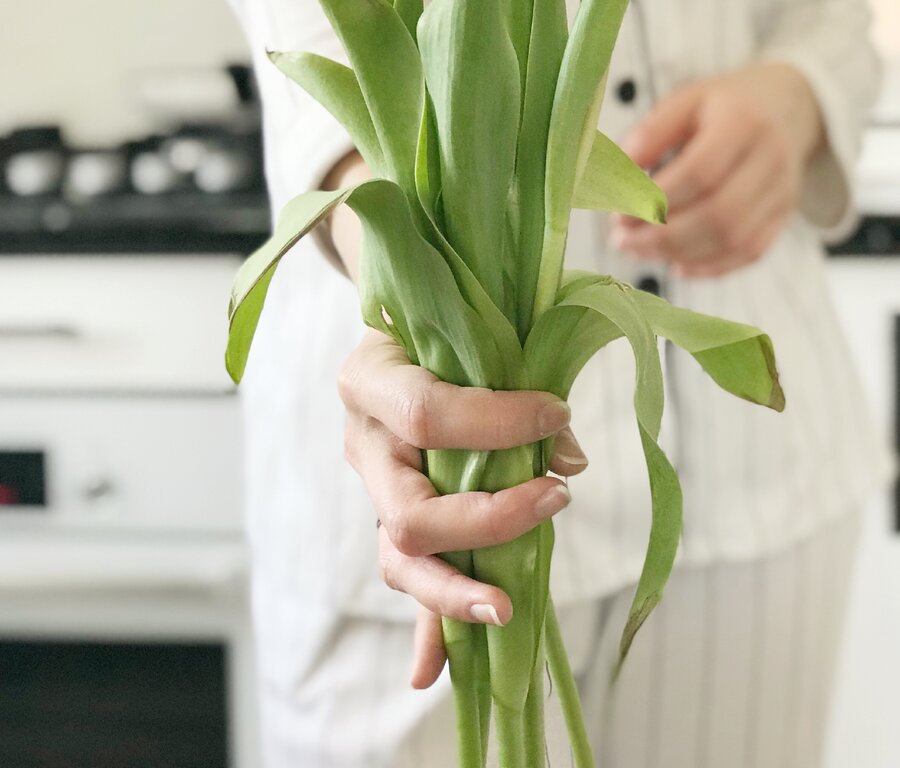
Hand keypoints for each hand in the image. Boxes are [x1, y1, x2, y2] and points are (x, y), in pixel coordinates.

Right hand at [339, 328, 586, 688]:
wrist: (395, 327)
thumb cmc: (438, 321)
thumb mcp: (469, 330)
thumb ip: (517, 380)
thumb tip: (568, 455)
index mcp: (370, 379)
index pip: (428, 414)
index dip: (498, 422)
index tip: (558, 415)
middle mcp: (362, 440)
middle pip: (408, 509)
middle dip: (488, 520)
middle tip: (557, 498)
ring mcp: (373, 485)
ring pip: (400, 557)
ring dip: (455, 592)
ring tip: (507, 609)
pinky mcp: (392, 516)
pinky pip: (406, 577)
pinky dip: (423, 628)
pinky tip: (432, 674)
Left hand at [611, 62, 823, 277]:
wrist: (786, 106)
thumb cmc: (723, 105)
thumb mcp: (685, 100)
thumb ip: (650, 135)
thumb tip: (618, 176)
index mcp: (742, 122)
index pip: (699, 173)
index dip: (656, 200)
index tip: (619, 214)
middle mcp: (771, 159)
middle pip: (720, 213)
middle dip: (663, 235)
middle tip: (622, 240)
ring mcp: (782, 191)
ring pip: (735, 239)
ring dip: (680, 253)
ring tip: (640, 250)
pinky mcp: (783, 215)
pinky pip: (750, 252)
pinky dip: (710, 266)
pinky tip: (675, 263)